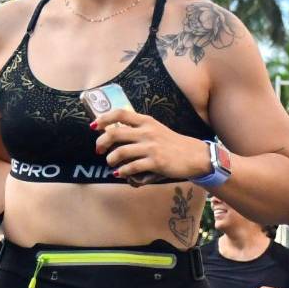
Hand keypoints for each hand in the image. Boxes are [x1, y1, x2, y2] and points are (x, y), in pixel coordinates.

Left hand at [92, 110, 211, 182]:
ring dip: (111, 160)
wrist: (195, 156)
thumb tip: (114, 138)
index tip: (94, 126)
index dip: (104, 119)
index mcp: (146, 121)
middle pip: (114, 133)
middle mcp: (147, 132)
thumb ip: (138, 131)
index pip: (120, 113)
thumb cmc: (172, 144)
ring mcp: (151, 147)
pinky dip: (123, 172)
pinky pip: (131, 168)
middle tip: (98, 150)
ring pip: (119, 153)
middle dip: (101, 142)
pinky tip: (121, 173)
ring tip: (111, 164)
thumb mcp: (156, 130)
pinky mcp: (155, 162)